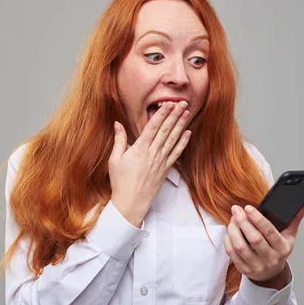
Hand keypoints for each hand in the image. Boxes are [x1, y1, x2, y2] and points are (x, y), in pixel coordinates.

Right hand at [109, 101, 191, 226]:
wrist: (131, 202)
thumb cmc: (120, 181)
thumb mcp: (115, 159)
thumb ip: (119, 140)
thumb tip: (117, 123)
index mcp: (140, 149)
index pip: (153, 127)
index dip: (162, 114)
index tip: (168, 103)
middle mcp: (153, 153)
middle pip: (166, 130)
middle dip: (174, 115)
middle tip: (182, 102)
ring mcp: (161, 161)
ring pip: (173, 139)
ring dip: (180, 125)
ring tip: (187, 112)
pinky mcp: (165, 169)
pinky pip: (176, 153)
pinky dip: (183, 142)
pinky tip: (188, 133)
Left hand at [224, 199, 303, 282]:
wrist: (271, 274)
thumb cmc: (279, 250)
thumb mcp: (290, 236)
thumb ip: (295, 218)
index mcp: (282, 248)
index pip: (269, 232)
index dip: (258, 219)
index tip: (248, 208)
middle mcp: (270, 258)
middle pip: (254, 239)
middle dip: (243, 221)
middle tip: (236, 209)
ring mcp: (256, 265)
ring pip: (240, 246)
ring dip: (233, 230)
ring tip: (233, 219)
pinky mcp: (244, 269)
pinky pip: (232, 254)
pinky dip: (228, 240)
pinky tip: (230, 231)